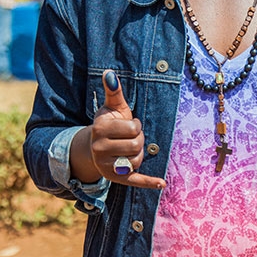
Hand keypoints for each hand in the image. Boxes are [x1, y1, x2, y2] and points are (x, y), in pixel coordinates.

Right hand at [88, 70, 165, 189]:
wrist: (95, 146)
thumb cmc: (109, 123)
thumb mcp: (111, 107)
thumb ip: (113, 91)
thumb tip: (110, 73)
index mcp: (100, 128)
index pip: (133, 128)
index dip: (136, 125)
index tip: (129, 125)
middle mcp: (99, 148)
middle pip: (137, 145)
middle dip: (139, 139)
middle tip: (130, 138)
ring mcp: (106, 165)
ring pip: (137, 161)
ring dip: (138, 154)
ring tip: (128, 149)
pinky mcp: (114, 178)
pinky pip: (133, 181)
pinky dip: (148, 182)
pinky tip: (161, 183)